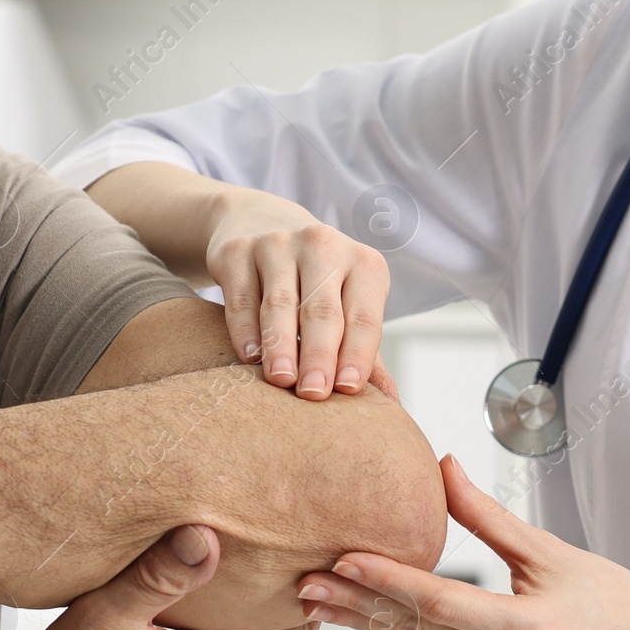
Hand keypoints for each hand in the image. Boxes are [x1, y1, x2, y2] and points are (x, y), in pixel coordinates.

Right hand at [206, 189, 394, 402]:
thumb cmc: (315, 283)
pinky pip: (242, 297)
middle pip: (322, 310)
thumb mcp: (347, 306)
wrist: (260, 225)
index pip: (363, 317)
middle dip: (319, 354)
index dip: (357, 354)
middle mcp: (324, 246)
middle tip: (314, 392)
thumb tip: (391, 404)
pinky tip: (250, 357)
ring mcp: (277, 244)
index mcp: (364, 264)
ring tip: (281, 381)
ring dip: (281, 345)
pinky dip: (245, 329)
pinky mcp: (237, 251)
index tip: (348, 389)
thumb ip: (366, 354)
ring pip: (280, 303)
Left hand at [297, 456, 629, 629]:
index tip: (342, 559)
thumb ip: (489, 516)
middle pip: (414, 629)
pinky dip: (393, 629)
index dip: (387, 580)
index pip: (438, 603)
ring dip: (363, 620)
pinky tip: (358, 613)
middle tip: (302, 583)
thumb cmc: (611, 601)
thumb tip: (442, 466)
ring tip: (313, 599)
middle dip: (355, 605)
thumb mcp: (550, 552)